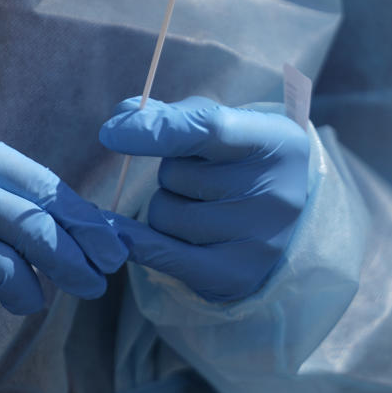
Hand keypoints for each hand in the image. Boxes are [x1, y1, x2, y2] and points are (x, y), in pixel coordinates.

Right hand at [0, 125, 127, 322]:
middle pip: (34, 228)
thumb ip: (3, 191)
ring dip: (28, 292)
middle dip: (74, 261)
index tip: (111, 247)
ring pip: (9, 270)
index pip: (42, 185)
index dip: (83, 220)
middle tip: (95, 284)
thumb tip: (79, 231)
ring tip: (27, 299)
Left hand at [99, 97, 308, 301]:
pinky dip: (137, 242)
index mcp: (277, 142)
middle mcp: (277, 193)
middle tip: (197, 179)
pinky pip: (162, 255)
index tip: (112, 133)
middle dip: (170, 173)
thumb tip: (122, 117)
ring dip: (164, 207)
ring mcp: (259, 240)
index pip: (209, 129)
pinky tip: (123, 235)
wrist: (279, 220)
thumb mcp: (220, 125)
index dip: (156, 130)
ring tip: (195, 207)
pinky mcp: (236, 276)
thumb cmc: (239, 161)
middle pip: (176, 175)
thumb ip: (172, 116)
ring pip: (165, 215)